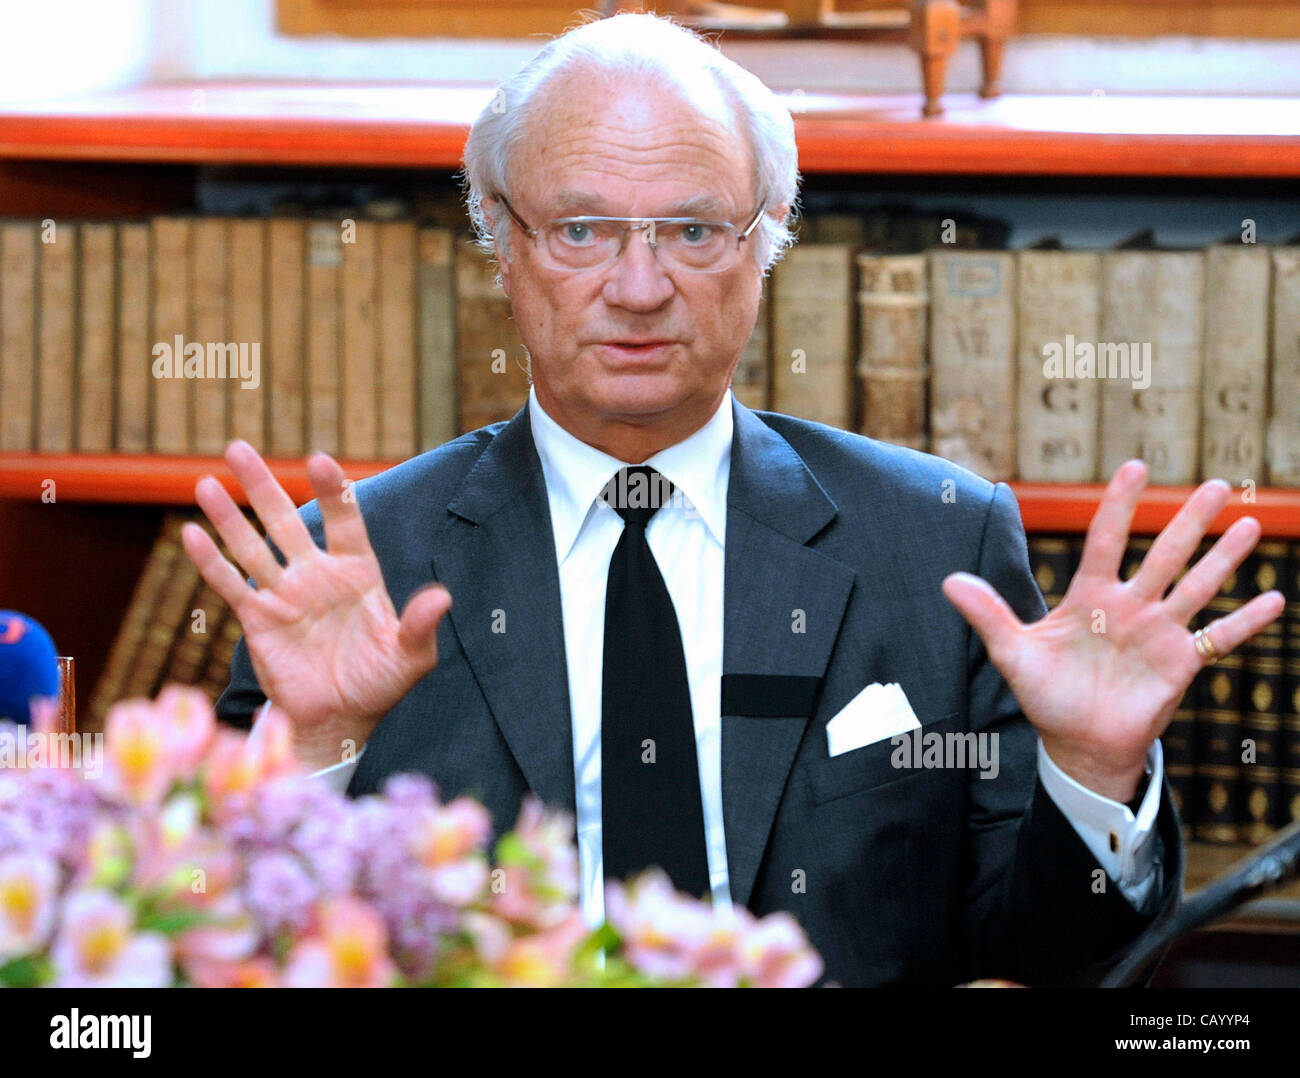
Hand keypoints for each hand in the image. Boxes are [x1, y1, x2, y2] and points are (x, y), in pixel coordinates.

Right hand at [181, 441, 452, 770]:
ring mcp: (285, 595)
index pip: (344, 520)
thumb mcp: (411, 657)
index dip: (333, 492)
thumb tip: (442, 597)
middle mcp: (318, 574)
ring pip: (252, 546)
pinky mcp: (258, 620)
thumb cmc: (380, 683)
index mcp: (358, 572)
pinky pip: (231, 586)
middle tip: (238, 448)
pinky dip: (211, 562)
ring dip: (228, 516)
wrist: (341, 720)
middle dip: (263, 485)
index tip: (319, 461)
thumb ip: (421, 625)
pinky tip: (191, 534)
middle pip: (286, 521)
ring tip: (204, 481)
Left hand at [941, 460, 1285, 801]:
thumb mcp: (1012, 653)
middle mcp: (1130, 606)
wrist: (1075, 742)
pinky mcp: (1180, 664)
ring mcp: (1159, 632)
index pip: (1106, 540)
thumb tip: (948, 581)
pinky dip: (1245, 622)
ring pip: (1196, 586)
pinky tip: (1276, 599)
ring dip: (1223, 557)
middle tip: (1214, 483)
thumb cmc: (1045, 693)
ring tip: (1249, 522)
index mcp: (1089, 596)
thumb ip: (987, 615)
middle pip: (1163, 555)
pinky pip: (1219, 639)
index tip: (1135, 466)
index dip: (1119, 505)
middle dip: (1187, 521)